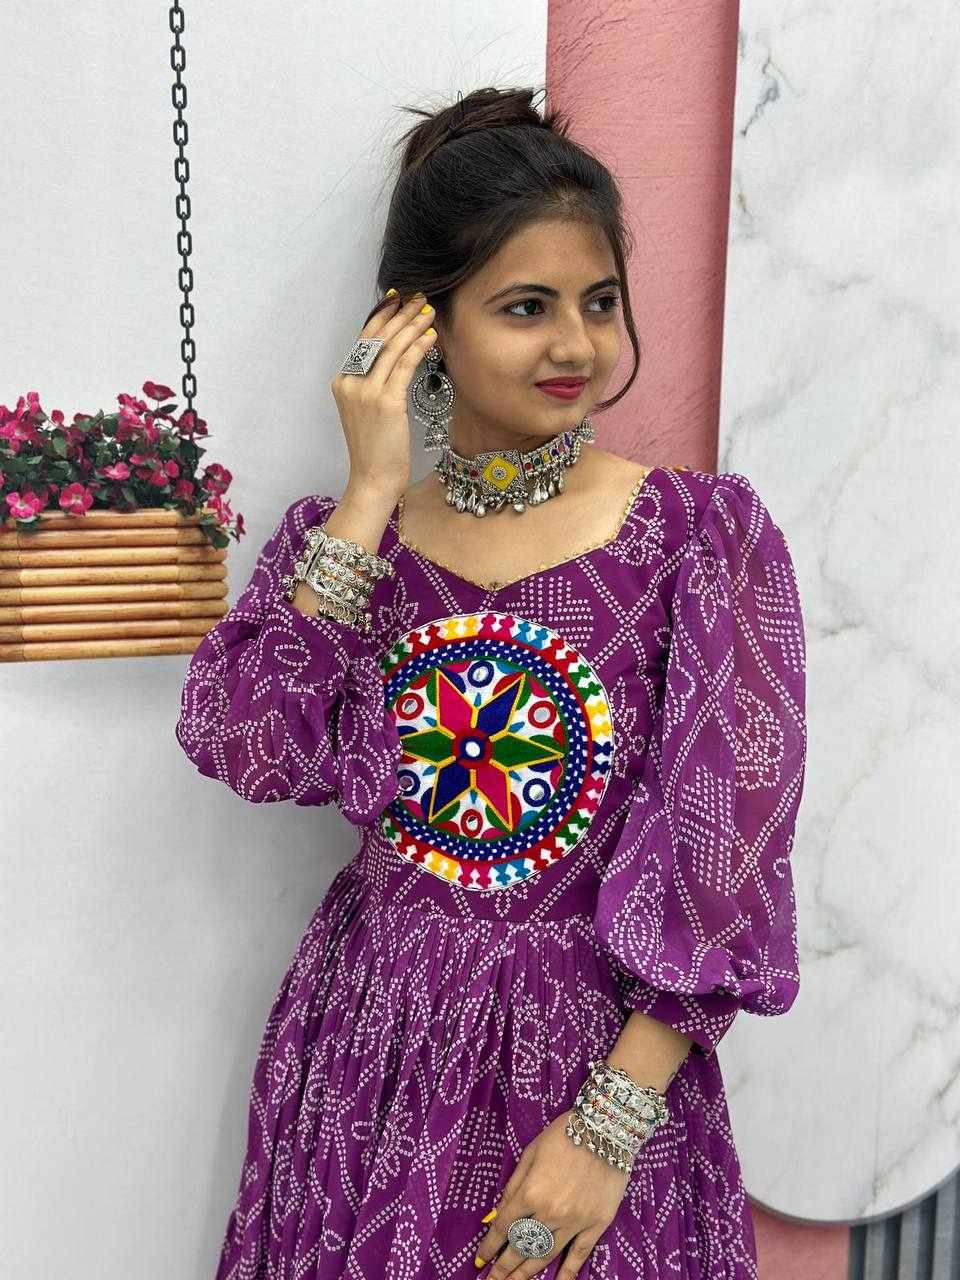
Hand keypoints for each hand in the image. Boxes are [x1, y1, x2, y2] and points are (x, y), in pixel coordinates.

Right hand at [330, 290, 437, 500]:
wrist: (373, 479)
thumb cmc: (376, 449)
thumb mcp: (369, 411)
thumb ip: (376, 384)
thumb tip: (399, 357)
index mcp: (343, 382)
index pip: (364, 340)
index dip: (382, 317)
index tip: (397, 299)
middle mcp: (350, 383)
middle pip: (376, 338)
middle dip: (399, 314)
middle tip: (418, 297)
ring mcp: (365, 392)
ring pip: (391, 348)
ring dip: (412, 325)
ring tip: (428, 311)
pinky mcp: (385, 402)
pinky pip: (403, 366)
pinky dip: (418, 348)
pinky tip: (430, 337)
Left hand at [474, 1108, 629, 1277]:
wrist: (606, 1129)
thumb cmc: (563, 1135)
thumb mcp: (530, 1154)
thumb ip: (513, 1186)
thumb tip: (496, 1215)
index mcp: (530, 1192)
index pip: (503, 1227)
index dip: (489, 1245)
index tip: (480, 1259)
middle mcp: (550, 1213)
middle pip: (522, 1247)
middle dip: (503, 1267)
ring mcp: (575, 1222)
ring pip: (546, 1255)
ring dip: (526, 1273)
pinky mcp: (596, 1225)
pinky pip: (579, 1255)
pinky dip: (567, 1273)